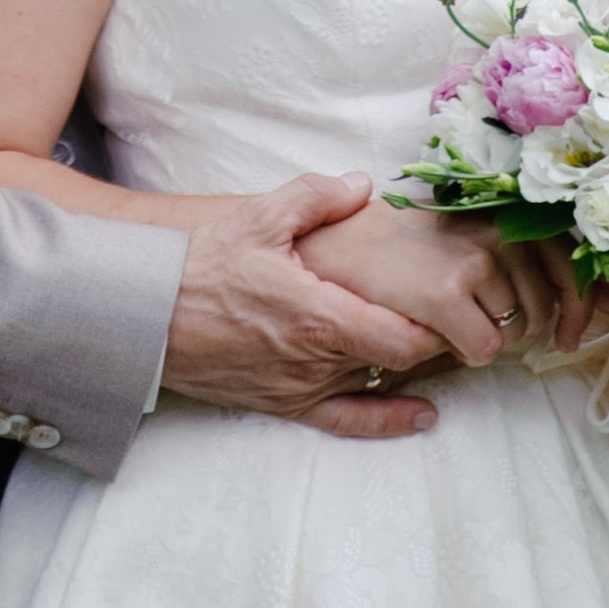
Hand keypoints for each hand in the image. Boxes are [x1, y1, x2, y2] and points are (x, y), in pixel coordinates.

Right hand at [162, 172, 447, 432]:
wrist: (144, 315)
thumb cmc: (200, 264)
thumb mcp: (259, 217)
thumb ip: (316, 197)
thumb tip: (364, 186)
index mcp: (318, 316)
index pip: (403, 338)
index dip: (441, 327)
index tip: (461, 305)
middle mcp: (315, 362)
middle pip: (398, 363)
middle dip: (436, 341)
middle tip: (464, 315)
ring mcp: (299, 389)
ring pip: (376, 385)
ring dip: (411, 367)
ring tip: (449, 343)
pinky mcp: (282, 405)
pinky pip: (346, 421)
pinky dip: (388, 421)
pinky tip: (423, 414)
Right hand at [297, 206, 592, 377]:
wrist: (338, 243)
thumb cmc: (403, 246)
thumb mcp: (465, 232)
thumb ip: (511, 252)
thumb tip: (563, 303)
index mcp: (505, 213)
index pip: (571, 266)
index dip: (579, 310)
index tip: (568, 337)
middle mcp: (497, 232)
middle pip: (540, 313)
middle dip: (517, 331)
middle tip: (476, 321)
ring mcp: (473, 262)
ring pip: (511, 337)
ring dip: (485, 340)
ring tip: (446, 317)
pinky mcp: (445, 294)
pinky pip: (483, 351)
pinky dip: (463, 353)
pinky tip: (434, 329)